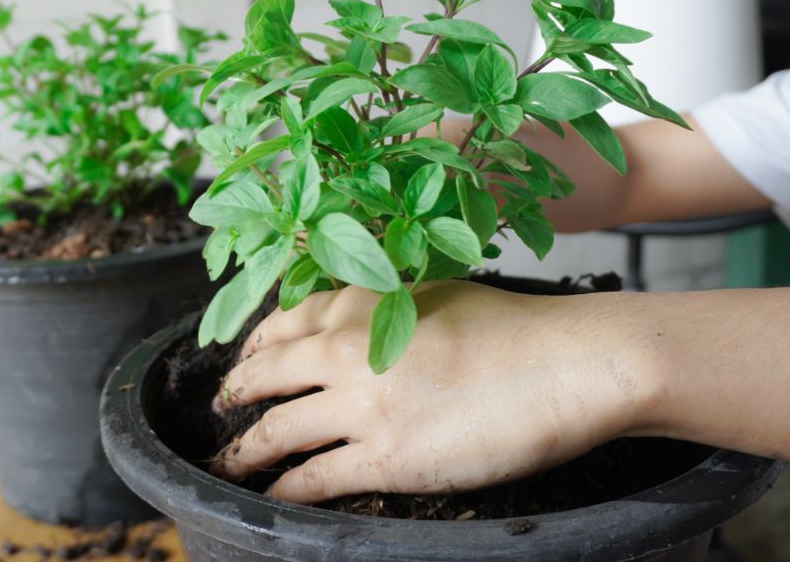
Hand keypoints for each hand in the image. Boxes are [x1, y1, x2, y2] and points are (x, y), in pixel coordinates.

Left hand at [212, 281, 656, 503]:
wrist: (566, 364)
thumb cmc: (514, 328)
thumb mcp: (434, 293)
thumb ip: (382, 305)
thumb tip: (351, 324)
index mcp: (360, 301)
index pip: (282, 322)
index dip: (254, 345)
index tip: (245, 359)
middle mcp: (347, 347)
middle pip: (265, 374)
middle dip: (234, 393)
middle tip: (222, 407)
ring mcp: (362, 404)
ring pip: (275, 430)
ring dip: (244, 450)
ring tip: (228, 462)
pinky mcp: (386, 457)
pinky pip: (312, 479)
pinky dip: (283, 489)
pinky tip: (272, 496)